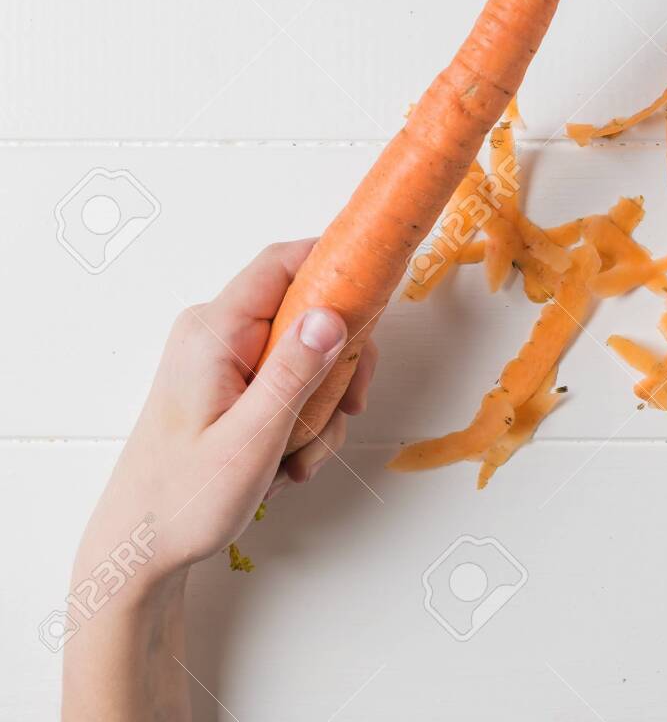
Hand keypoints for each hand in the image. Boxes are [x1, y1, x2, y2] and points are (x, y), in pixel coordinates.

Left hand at [76, 240, 377, 580]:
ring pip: (306, 353)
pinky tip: (288, 458)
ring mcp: (224, 358)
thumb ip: (294, 373)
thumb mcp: (251, 439)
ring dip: (322, 404)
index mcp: (214, 332)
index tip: (381, 292)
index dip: (338, 264)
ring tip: (301, 455)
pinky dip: (303, 417)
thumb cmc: (182, 500)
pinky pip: (290, 380)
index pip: (285, 263)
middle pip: (307, 310)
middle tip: (348, 407)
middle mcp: (216, 333)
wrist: (140, 547)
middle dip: (338, 362)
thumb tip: (332, 314)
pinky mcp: (231, 382)